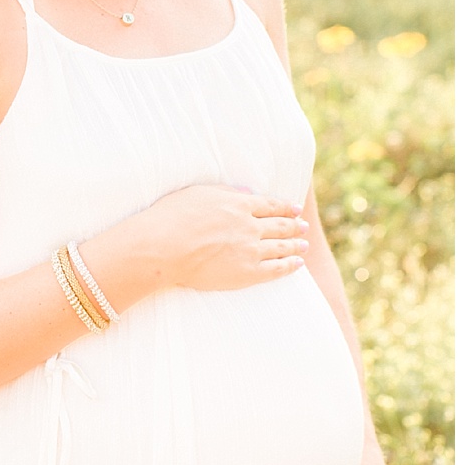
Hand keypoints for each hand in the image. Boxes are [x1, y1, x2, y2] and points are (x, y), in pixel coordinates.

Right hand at [138, 184, 308, 290]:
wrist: (161, 248)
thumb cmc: (170, 218)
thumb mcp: (196, 193)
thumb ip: (225, 191)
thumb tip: (246, 192)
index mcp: (238, 204)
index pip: (270, 205)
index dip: (285, 207)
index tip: (295, 209)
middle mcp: (249, 226)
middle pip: (280, 225)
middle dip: (295, 225)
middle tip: (303, 226)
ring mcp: (250, 250)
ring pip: (282, 247)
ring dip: (296, 245)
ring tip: (303, 245)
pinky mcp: (247, 273)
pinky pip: (276, 269)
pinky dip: (289, 265)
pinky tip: (296, 264)